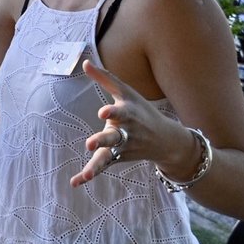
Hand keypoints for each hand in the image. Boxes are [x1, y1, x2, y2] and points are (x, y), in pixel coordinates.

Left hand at [70, 60, 184, 186]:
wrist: (167, 140)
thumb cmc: (141, 110)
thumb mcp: (127, 93)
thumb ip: (105, 78)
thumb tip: (85, 62)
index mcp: (129, 114)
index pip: (121, 112)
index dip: (113, 112)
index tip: (103, 112)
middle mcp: (127, 132)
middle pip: (114, 137)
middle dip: (103, 140)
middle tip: (90, 144)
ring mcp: (123, 148)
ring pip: (108, 155)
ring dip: (96, 165)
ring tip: (86, 173)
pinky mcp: (118, 158)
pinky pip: (103, 166)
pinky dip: (89, 174)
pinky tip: (76, 182)